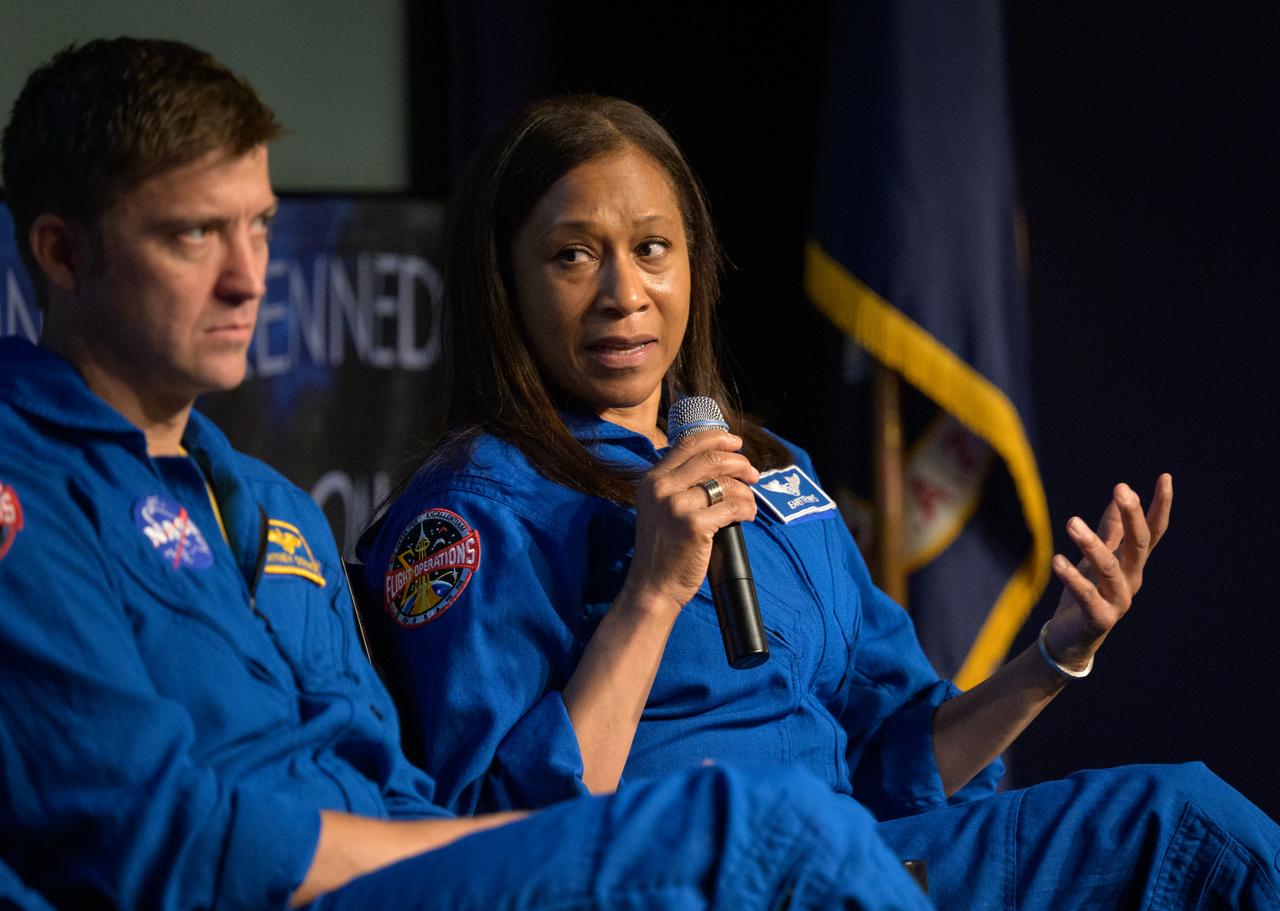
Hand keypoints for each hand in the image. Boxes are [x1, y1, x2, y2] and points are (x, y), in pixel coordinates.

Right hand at [622, 431, 759, 614]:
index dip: (718, 438)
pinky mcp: (694, 525)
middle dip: (740, 463)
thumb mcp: (658, 506)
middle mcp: (662, 487)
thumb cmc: (662, 547)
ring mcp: (677, 506)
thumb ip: (678, 482)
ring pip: (726, 483)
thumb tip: (718, 461)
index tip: (737, 444)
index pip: (688, 443)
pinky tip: (747, 516)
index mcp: (653, 479)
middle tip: (753, 475)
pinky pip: (734, 506)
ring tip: (749, 503)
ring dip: (746, 491)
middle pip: (712, 458)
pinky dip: (747, 509)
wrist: (653, 585)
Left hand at [1044, 473, 1172, 670]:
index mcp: (1133, 564)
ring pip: (1110, 568)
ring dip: (1092, 544)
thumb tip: (1120, 495)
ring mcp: (1118, 601)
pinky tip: (1058, 560)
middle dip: (1133, 516)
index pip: (1152, 532)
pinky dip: (1073, 578)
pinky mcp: (1099, 619)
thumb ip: (1111, 530)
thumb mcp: (1096, 557)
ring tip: (1072, 522)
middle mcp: (1131, 580)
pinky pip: (1087, 595)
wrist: (1070, 639)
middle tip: (1121, 489)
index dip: (1159, 506)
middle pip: (1138, 545)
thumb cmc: (1086, 593)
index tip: (1165, 477)